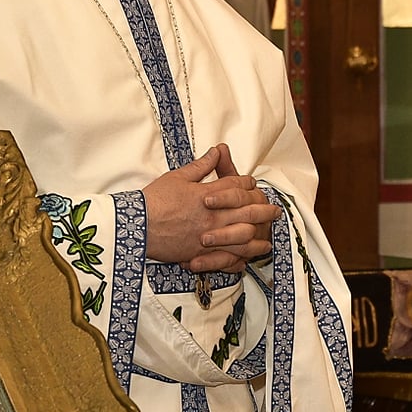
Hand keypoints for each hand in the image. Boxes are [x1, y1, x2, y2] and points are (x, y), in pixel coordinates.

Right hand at [143, 144, 280, 272]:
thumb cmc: (153, 200)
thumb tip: (216, 151)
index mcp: (208, 194)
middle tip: (276, 212)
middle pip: (247, 211)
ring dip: (258, 237)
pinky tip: (247, 260)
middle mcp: (213, 216)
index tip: (253, 186)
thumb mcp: (177, 177)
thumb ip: (201, 166)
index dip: (248, 185)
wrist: (135, 226)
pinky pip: (226, 258)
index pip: (237, 187)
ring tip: (268, 239)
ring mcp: (208, 236)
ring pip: (242, 237)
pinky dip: (239, 259)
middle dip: (264, 211)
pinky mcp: (200, 254)